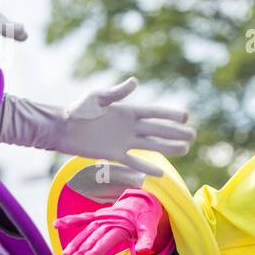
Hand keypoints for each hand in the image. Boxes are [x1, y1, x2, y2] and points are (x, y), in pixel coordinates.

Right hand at [54, 190, 169, 254]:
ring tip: (66, 254)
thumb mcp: (149, 229)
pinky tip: (57, 225)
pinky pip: (82, 218)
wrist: (141, 202)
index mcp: (121, 225)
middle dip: (83, 248)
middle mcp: (108, 221)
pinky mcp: (97, 216)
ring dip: (76, 242)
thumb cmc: (144, 218)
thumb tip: (143, 252)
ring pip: (86, 231)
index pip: (107, 238)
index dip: (98, 248)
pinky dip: (70, 220)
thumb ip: (146, 241)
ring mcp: (101, 218)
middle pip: (94, 237)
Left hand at [63, 78, 195, 175]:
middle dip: (175, 132)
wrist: (62, 128)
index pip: (154, 113)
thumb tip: (135, 81)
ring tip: (185, 149)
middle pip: (157, 130)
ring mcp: (124, 141)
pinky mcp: (114, 154)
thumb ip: (117, 92)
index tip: (186, 116)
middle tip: (193, 135)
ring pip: (151, 145)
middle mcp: (129, 127)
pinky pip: (134, 161)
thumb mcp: (97, 98)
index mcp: (128, 111)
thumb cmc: (77, 109)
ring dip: (168, 148)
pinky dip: (147, 167)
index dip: (170, 115)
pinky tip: (161, 173)